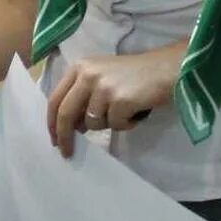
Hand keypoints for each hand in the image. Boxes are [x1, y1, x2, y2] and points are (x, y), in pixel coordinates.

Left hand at [45, 48, 180, 157]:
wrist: (168, 68)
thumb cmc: (135, 75)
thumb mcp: (102, 77)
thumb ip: (83, 96)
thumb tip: (71, 127)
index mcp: (79, 67)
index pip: (55, 99)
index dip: (52, 123)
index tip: (54, 140)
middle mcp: (87, 74)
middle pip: (65, 113)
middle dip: (64, 137)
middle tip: (67, 153)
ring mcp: (104, 87)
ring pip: (92, 123)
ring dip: (109, 124)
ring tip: (124, 110)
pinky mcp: (120, 99)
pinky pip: (115, 125)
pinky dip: (126, 124)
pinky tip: (136, 111)